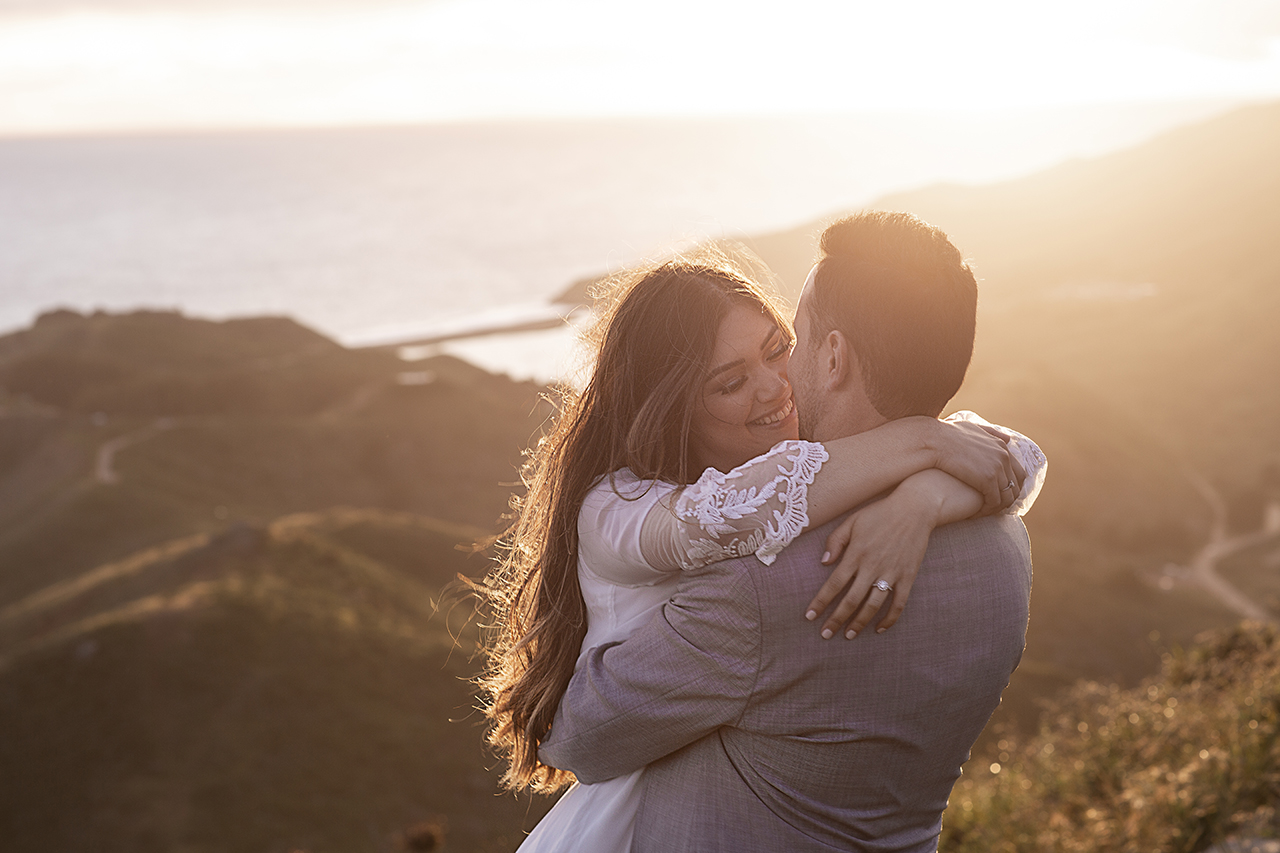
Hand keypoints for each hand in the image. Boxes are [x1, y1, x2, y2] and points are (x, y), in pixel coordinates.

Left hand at [803, 486, 937, 638]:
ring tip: (849, 635)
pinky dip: (890, 619)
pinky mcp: (908, 576)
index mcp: (856, 553)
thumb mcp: (852, 521)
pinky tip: (878, 628)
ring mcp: (891, 572)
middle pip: (851, 600)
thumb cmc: (879, 513)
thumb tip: (824, 562)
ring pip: (873, 605)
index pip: (833, 584)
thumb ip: (835, 541)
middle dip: (836, 620)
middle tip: (825, 634)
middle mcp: (872, 565)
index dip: (820, 602)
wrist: (915, 508)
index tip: (809, 617)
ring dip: (860, 623)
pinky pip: (899, 603)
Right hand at [930, 420, 1023, 514]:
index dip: (1010, 486)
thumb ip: (990, 433)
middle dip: (1007, 499)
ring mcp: (997, 468)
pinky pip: (994, 502)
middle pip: (1016, 485)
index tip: (999, 496)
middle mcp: (1003, 456)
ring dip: (997, 508)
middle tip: (993, 508)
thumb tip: (1007, 438)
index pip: (1017, 472)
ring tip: (982, 513)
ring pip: (1007, 497)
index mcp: (1000, 445)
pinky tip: (973, 514)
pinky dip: (986, 511)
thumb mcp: (972, 427)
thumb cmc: (943, 435)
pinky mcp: (988, 480)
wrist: (932, 441)